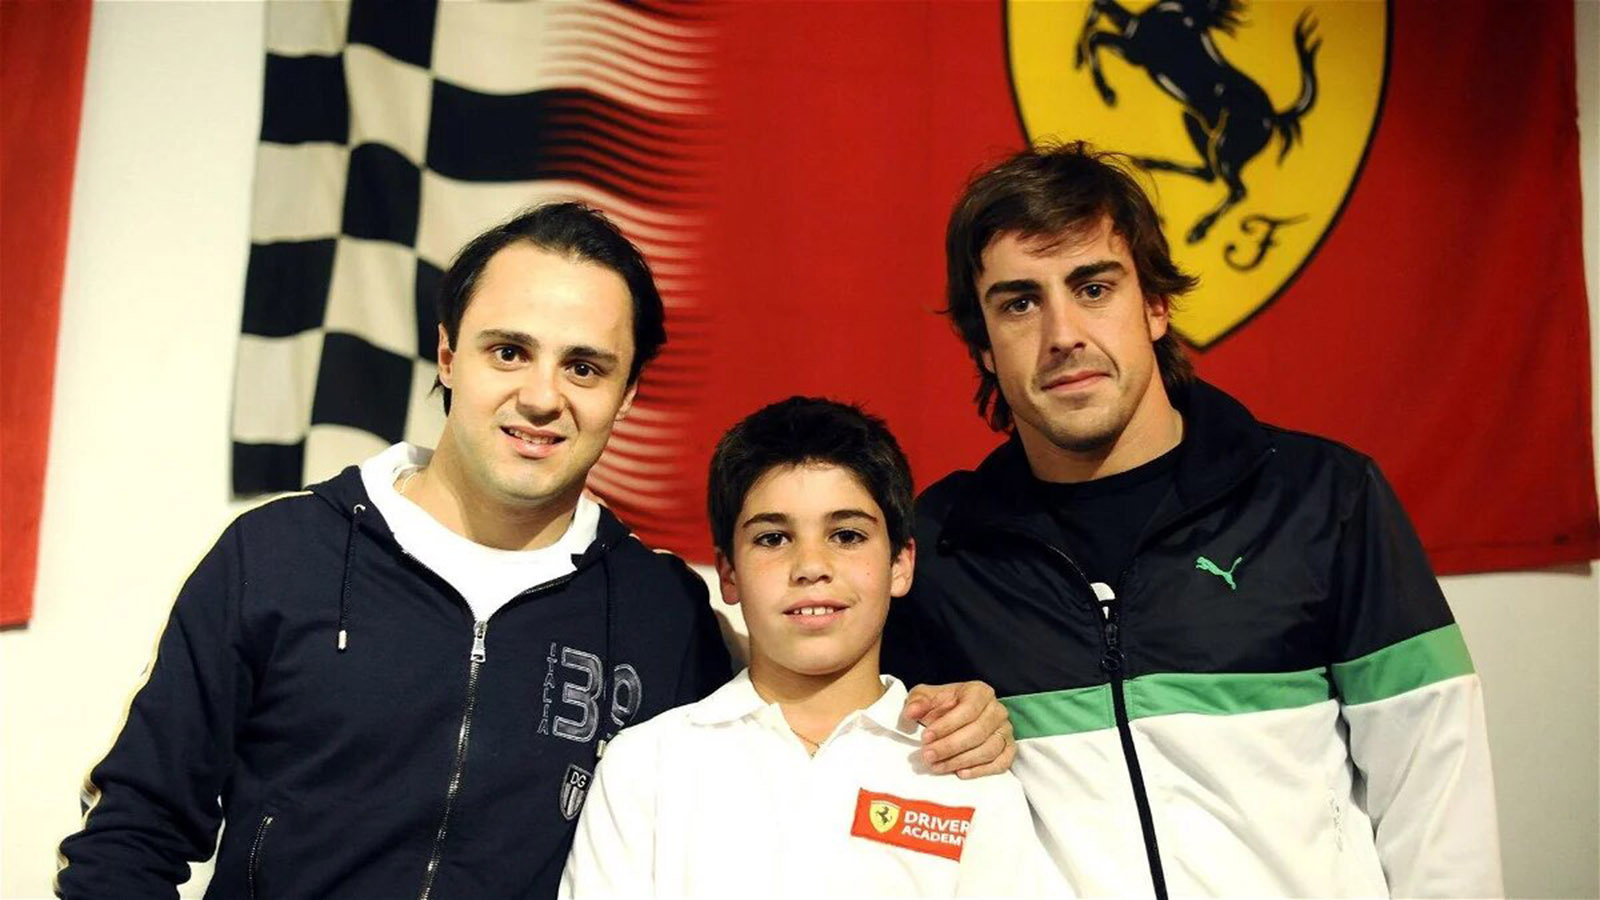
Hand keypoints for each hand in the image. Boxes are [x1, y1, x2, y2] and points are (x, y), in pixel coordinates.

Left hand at [900, 681, 1014, 778]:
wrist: (954, 715)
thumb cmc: (941, 705)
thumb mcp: (926, 697)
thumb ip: (918, 702)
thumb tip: (912, 712)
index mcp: (980, 692)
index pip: (968, 710)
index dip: (946, 726)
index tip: (925, 737)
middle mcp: (997, 710)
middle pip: (978, 732)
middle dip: (950, 747)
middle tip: (928, 756)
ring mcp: (1005, 730)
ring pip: (988, 750)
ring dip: (960, 761)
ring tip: (938, 766)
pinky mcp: (1008, 749)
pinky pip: (1000, 763)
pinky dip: (981, 770)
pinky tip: (960, 773)